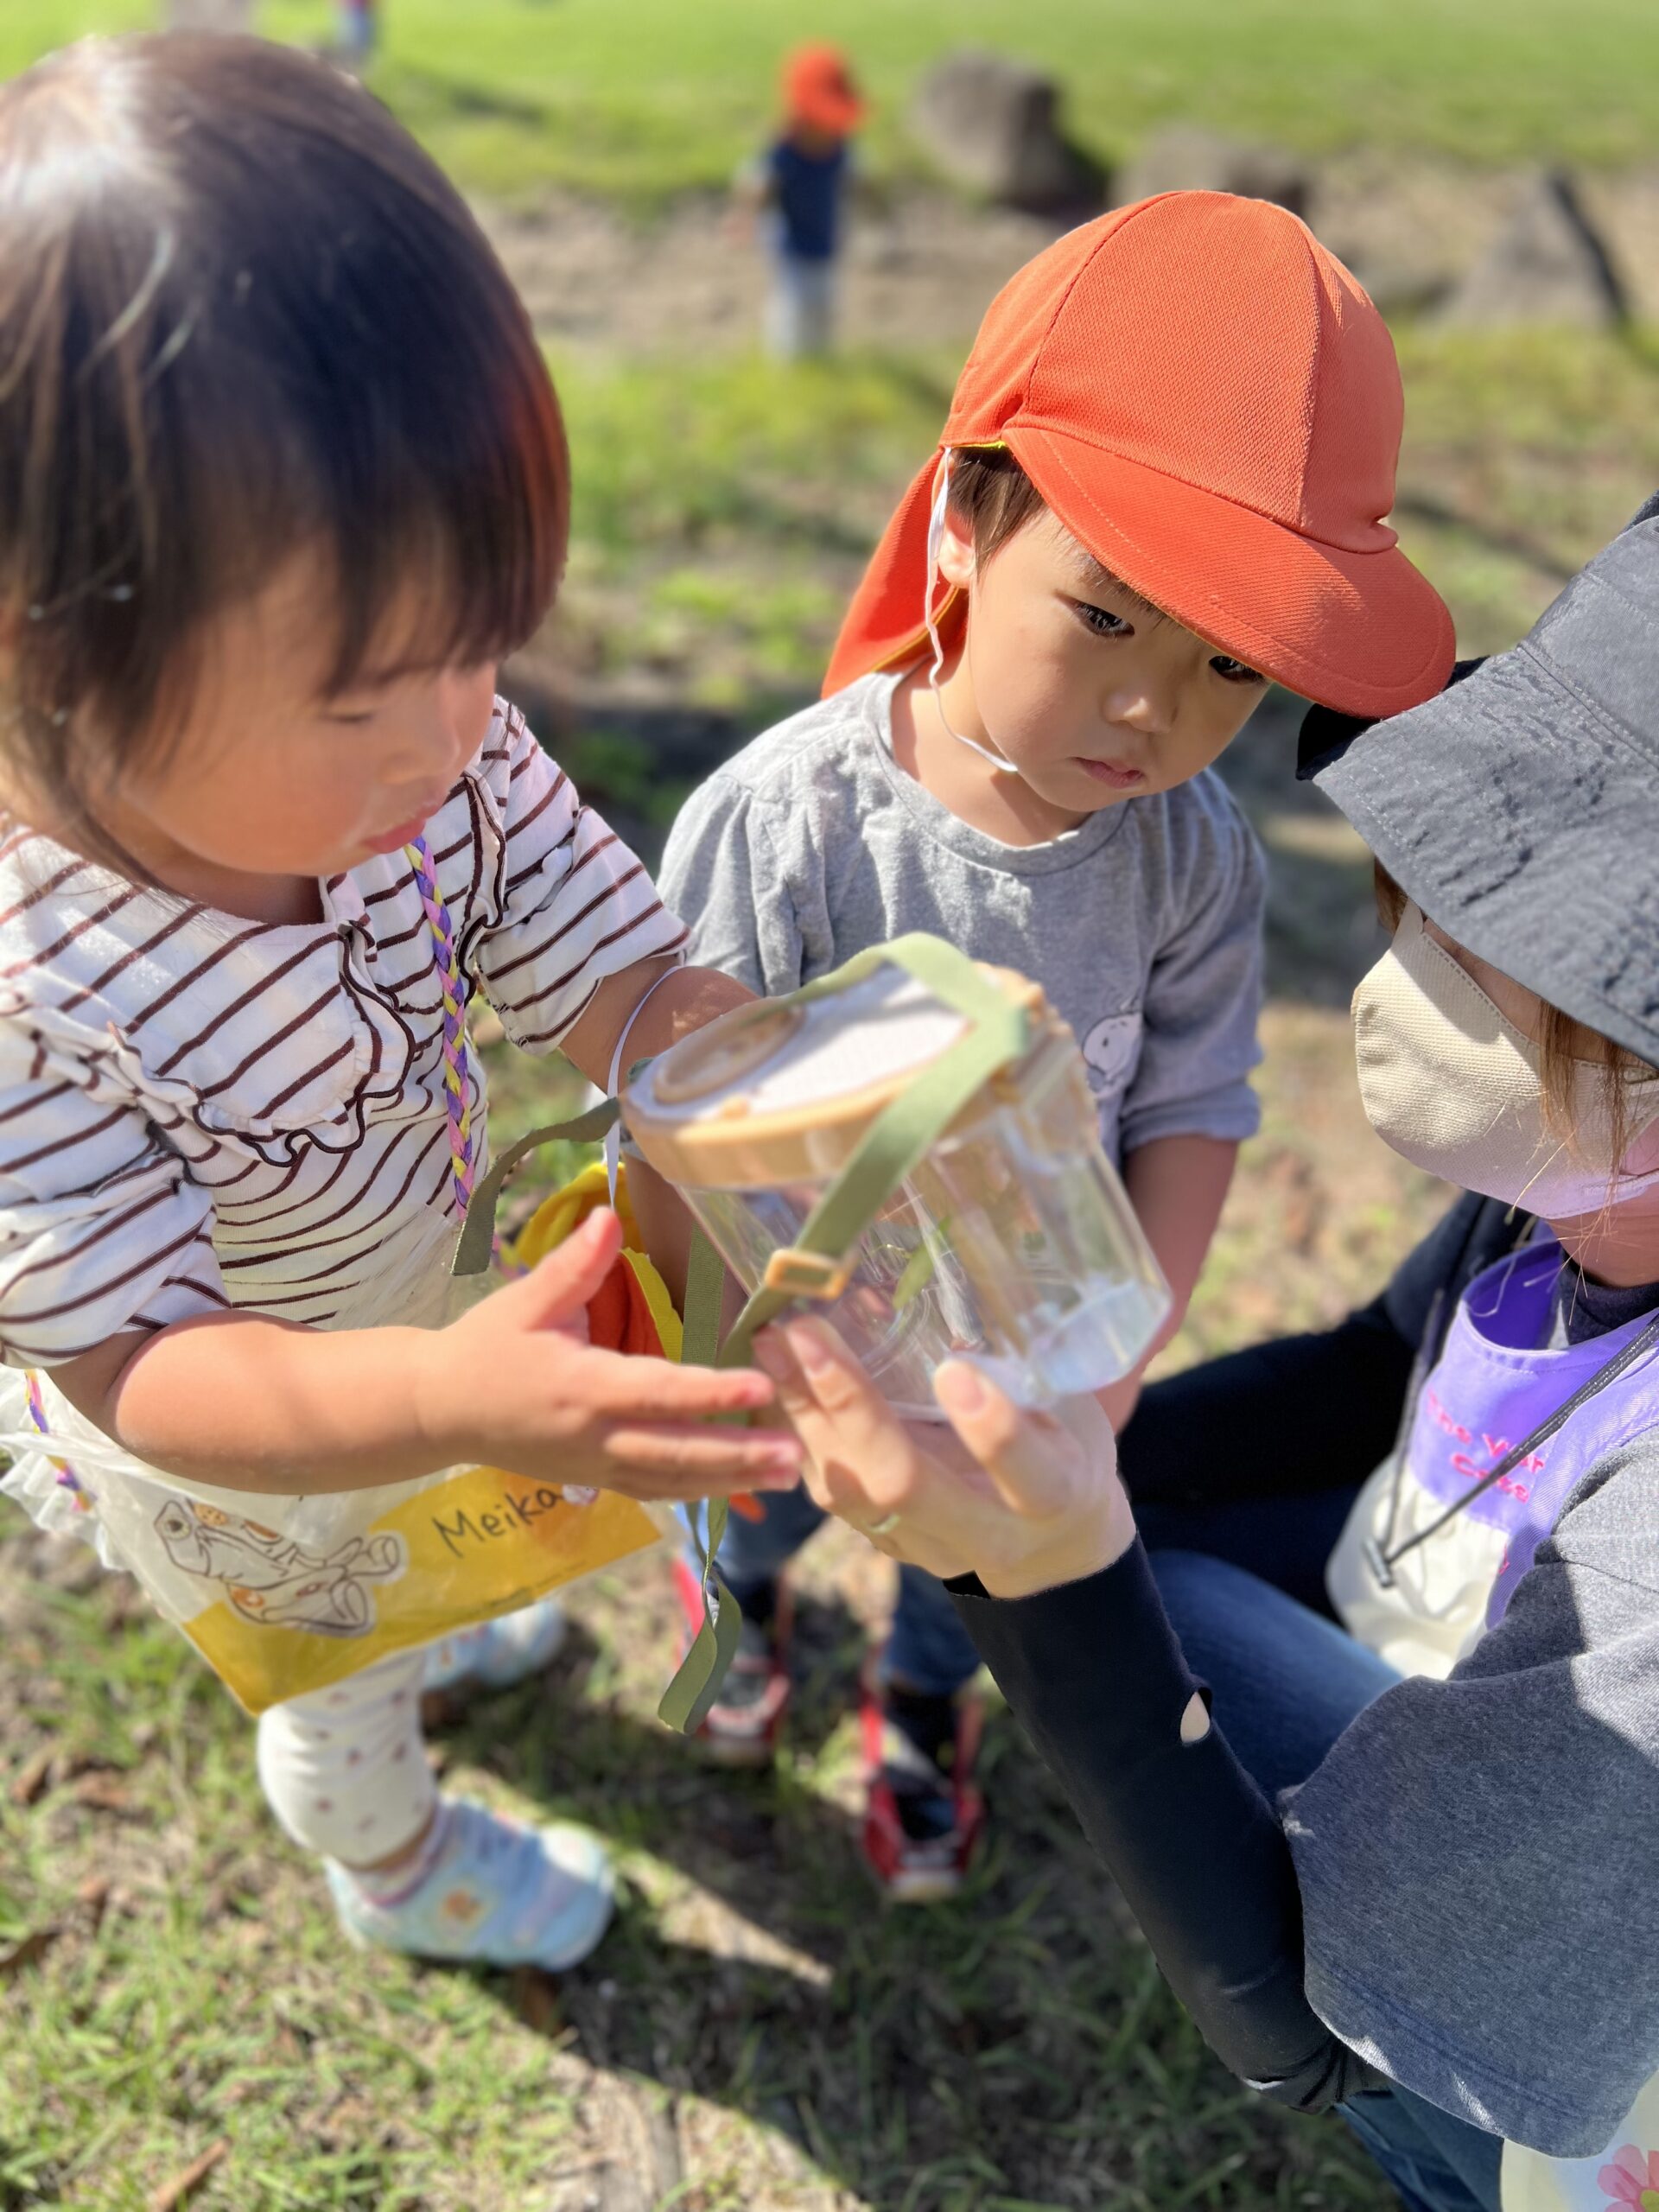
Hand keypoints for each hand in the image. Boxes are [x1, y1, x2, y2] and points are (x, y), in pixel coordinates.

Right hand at [428, 1209, 803, 1501]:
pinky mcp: (595, 1479)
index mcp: (582, 1388)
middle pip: (676, 1452)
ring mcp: (596, 1466)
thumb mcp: (525, 1300)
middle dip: (739, 1455)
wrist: (440, 1411)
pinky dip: (698, 1492)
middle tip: (796, 1455)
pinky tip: (739, 1489)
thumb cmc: (484, 1348)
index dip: (711, 1391)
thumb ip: (574, 1264)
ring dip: (731, 1479)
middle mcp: (595, 1436)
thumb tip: (610, 1216)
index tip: (761, 1387)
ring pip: (672, 1479)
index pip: (658, 1392)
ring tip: (789, 1477)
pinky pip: (654, 1491)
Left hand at [753, 1319, 1135, 1598]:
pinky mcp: (884, 1542)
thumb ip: (1028, 1365)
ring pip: (851, 1493)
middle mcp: (987, 1534)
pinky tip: (772, 1379)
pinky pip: (828, 1492)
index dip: (994, 1431)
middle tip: (810, 1334)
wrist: (1050, 1547)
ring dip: (804, 1413)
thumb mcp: (1072, 1407)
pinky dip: (794, 1431)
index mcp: (1054, 1497)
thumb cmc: (1066, 1450)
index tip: (954, 1369)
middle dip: (853, 1408)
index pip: (1028, 1476)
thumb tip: (970, 1271)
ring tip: (772, 1342)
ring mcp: (926, 1546)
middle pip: (907, 1486)